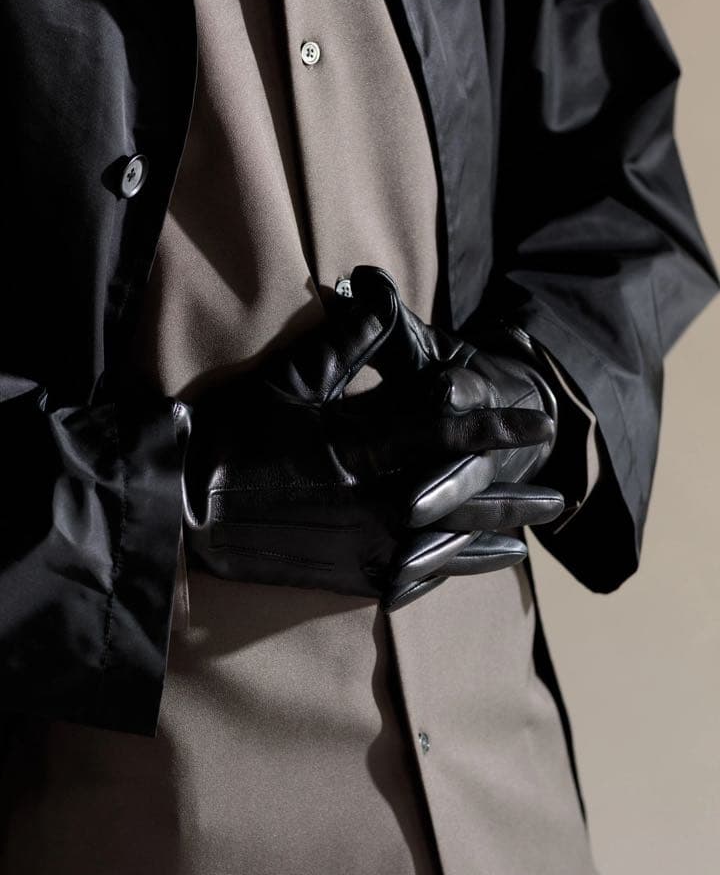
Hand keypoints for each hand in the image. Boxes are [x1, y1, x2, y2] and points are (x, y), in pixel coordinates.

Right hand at [176, 273, 561, 605]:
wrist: (182, 513)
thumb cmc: (231, 437)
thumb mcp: (286, 378)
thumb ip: (345, 341)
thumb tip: (382, 295)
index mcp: (364, 448)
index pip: (450, 430)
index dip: (501, 425)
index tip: (542, 422)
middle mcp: (378, 505)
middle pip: (469, 501)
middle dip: (517, 497)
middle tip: (558, 497)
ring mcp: (367, 549)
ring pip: (450, 547)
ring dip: (495, 541)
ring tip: (526, 541)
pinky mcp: (350, 580)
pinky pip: (417, 580)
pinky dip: (448, 572)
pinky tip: (466, 570)